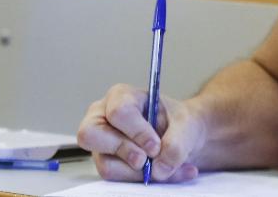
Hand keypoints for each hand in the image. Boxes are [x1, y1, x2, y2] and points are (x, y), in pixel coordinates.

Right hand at [77, 83, 204, 182]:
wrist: (182, 138)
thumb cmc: (177, 122)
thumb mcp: (186, 125)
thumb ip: (176, 144)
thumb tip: (159, 168)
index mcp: (121, 96)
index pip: (118, 112)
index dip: (136, 132)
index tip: (155, 145)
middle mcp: (102, 117)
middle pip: (90, 134)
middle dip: (123, 151)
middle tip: (146, 159)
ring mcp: (101, 143)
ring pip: (105, 164)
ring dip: (137, 172)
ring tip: (163, 167)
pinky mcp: (107, 164)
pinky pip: (116, 179)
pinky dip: (141, 180)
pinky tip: (163, 173)